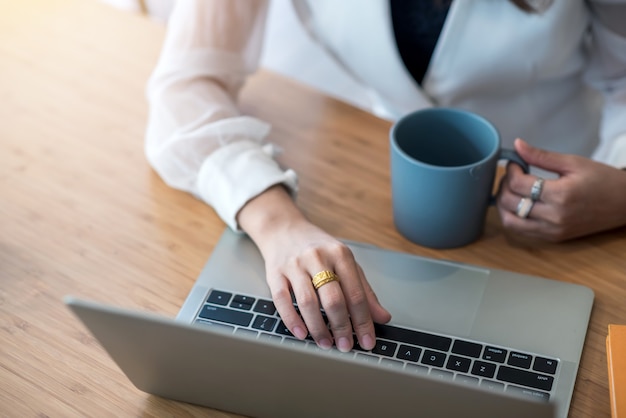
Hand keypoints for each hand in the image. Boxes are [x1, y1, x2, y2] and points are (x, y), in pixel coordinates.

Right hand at [237, 185, 391, 351]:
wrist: (283, 229)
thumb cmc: (317, 248)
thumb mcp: (345, 263)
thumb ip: (364, 290)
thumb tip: (382, 317)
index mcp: (340, 254)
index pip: (356, 293)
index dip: (363, 321)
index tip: (368, 341)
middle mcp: (318, 257)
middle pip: (333, 298)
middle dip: (342, 327)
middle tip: (346, 346)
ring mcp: (295, 265)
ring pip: (308, 302)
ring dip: (318, 327)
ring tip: (326, 343)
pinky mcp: (275, 273)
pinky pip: (282, 300)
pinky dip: (292, 320)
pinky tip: (301, 333)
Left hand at [497, 138, 625, 241]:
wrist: (625, 204)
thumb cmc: (603, 180)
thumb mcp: (573, 162)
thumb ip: (541, 156)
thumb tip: (517, 145)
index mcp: (560, 195)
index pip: (518, 184)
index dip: (511, 170)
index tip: (515, 163)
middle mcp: (554, 216)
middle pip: (510, 203)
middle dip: (503, 186)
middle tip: (511, 175)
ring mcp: (552, 230)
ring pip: (510, 222)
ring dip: (503, 205)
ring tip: (511, 191)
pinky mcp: (553, 238)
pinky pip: (522, 231)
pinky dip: (514, 217)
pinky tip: (519, 204)